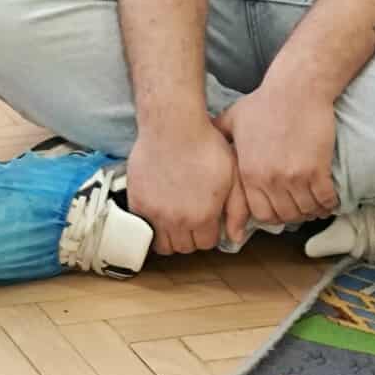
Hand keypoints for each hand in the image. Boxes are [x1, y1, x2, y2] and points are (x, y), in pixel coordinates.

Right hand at [126, 117, 242, 255]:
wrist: (172, 126)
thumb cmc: (205, 146)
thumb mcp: (233, 176)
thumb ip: (237, 211)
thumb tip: (235, 237)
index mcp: (203, 216)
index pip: (206, 244)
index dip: (209, 232)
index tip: (208, 220)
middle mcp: (178, 220)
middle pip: (184, 248)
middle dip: (191, 236)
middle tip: (192, 218)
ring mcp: (155, 212)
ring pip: (162, 244)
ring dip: (170, 235)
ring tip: (175, 218)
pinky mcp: (137, 202)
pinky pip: (143, 227)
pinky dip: (151, 224)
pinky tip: (160, 209)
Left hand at [219, 81, 338, 236]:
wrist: (296, 89)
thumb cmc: (265, 102)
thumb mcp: (234, 119)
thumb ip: (220, 134)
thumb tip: (206, 140)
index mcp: (248, 172)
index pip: (259, 213)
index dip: (271, 216)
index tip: (280, 210)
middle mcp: (269, 179)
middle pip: (284, 216)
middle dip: (293, 216)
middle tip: (301, 208)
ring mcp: (294, 177)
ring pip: (305, 211)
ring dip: (313, 211)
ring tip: (316, 205)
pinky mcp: (317, 170)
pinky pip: (325, 200)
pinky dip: (329, 203)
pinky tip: (330, 199)